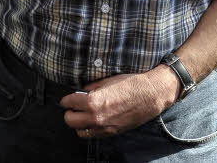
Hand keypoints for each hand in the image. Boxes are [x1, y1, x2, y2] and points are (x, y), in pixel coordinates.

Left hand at [60, 66, 177, 137]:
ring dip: (78, 123)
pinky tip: (93, 120)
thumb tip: (80, 90)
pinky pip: (93, 135)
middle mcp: (96, 117)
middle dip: (69, 112)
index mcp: (92, 101)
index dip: (66, 100)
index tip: (67, 98)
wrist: (150, 95)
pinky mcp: (112, 132)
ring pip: (79, 131)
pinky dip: (89, 129)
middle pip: (69, 120)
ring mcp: (104, 127)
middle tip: (72, 106)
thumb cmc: (130, 84)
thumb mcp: (106, 80)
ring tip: (82, 114)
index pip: (68, 103)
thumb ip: (90, 87)